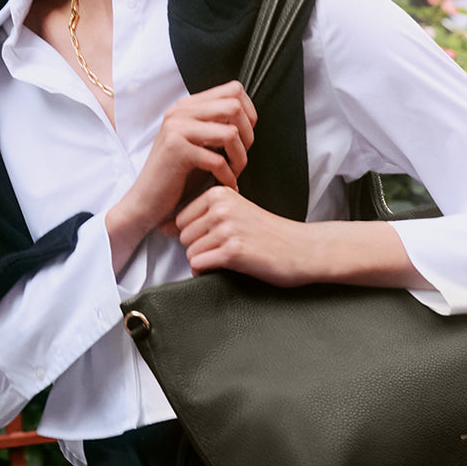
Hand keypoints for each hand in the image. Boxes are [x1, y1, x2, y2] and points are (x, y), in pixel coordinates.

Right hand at [106, 82, 255, 270]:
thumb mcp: (200, 144)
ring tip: (233, 173)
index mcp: (187, 106)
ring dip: (240, 158)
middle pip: (234, 107)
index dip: (249, 114)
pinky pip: (218, 160)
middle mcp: (180, 111)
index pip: (233, 90)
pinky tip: (225, 185)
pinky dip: (228, 176)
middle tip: (240, 158)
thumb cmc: (177, 177)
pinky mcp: (176, 150)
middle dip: (248, 136)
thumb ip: (218, 126)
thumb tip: (250, 117)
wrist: (146, 202)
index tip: (246, 139)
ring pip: (230, 132)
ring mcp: (176, 128)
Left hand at [176, 187, 435, 290]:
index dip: (197, 234)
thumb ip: (202, 215)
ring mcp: (227, 228)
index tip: (220, 236)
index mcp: (219, 193)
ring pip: (190, 253)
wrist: (303, 249)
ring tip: (231, 257)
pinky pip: (199, 265)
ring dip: (206, 261)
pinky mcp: (233, 251)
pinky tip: (230, 267)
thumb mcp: (235, 212)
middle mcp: (221, 207)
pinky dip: (208, 272)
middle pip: (183, 237)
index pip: (180, 219)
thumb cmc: (268, 233)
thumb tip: (163, 226)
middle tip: (227, 249)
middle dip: (199, 248)